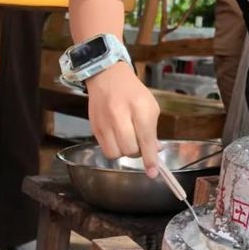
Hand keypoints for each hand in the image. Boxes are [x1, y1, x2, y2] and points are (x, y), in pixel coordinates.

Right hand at [85, 62, 161, 177]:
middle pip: (129, 150)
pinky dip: (114, 148)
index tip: (153, 172)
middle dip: (138, 153)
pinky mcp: (94, 128)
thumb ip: (152, 130)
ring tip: (128, 140)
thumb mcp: (150, 106)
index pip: (146, 139)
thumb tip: (155, 151)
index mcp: (140, 108)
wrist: (107, 77)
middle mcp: (120, 116)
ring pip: (115, 153)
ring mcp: (104, 123)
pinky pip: (105, 149)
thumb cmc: (133, 92)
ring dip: (124, 152)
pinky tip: (118, 137)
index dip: (150, 159)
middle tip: (140, 144)